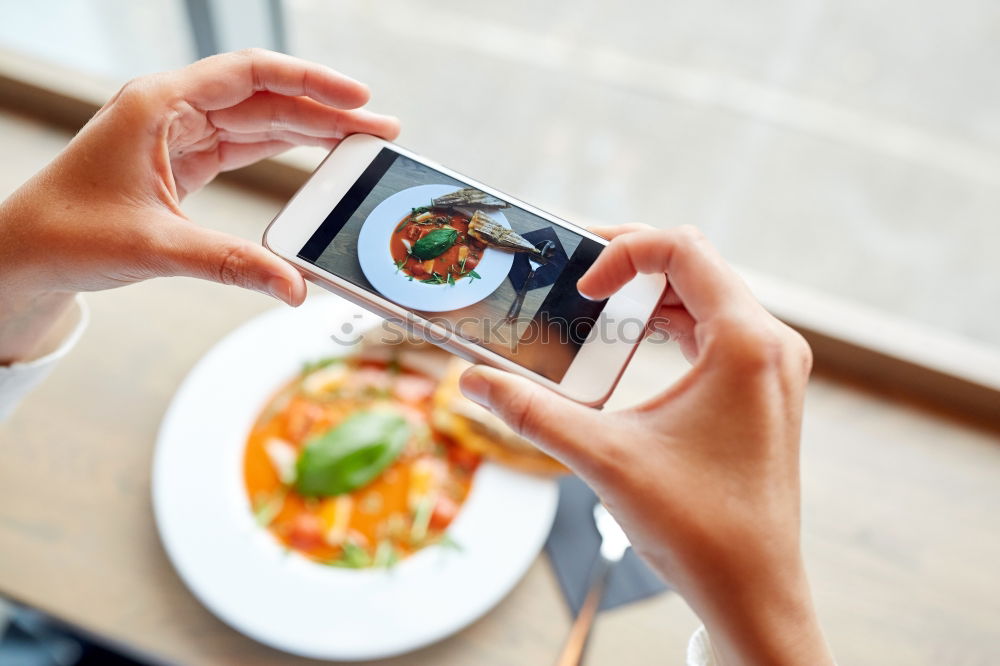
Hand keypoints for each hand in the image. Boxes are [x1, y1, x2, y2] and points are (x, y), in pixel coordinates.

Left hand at [0, 49, 397, 362]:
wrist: (24, 254)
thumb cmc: (69, 235)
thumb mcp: (157, 248)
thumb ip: (232, 265)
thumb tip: (294, 288)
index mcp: (160, 105)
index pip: (251, 75)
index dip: (311, 82)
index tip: (359, 99)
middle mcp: (172, 109)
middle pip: (265, 97)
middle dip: (326, 111)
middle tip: (380, 131)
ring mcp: (178, 133)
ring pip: (259, 120)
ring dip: (310, 131)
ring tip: (361, 145)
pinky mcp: (183, 160)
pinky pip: (245, 145)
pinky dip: (284, 152)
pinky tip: (317, 159)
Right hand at [459, 225, 833, 664]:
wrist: (753, 592)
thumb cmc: (699, 529)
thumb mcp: (603, 458)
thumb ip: (532, 412)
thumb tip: (471, 381)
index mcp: (746, 344)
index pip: (684, 248)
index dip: (624, 251)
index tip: (582, 288)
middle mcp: (769, 345)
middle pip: (696, 266)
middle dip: (631, 264)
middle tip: (576, 279)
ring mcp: (771, 368)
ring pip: (707, 298)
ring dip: (649, 297)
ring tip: (595, 311)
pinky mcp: (763, 391)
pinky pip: (716, 332)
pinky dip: (670, 327)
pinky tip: (629, 348)